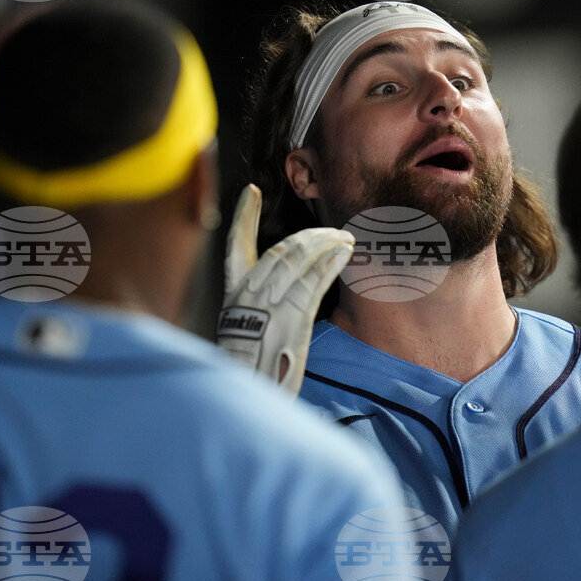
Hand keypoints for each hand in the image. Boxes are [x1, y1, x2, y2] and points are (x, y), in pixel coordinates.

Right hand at [217, 184, 353, 394]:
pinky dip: (331, 263)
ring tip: (347, 238)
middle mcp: (250, 291)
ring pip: (302, 258)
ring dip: (328, 244)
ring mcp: (271, 301)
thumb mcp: (244, 332)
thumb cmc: (250, 366)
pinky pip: (315, 280)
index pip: (234, 243)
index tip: (251, 191)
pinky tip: (345, 254)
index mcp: (234, 292)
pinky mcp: (292, 314)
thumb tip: (279, 293)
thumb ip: (259, 310)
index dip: (243, 215)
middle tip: (334, 231)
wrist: (250, 389)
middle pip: (282, 248)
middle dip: (312, 235)